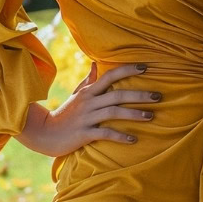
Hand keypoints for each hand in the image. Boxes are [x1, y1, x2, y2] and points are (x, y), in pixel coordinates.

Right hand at [15, 63, 162, 156]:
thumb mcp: (76, 94)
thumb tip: (96, 62)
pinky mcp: (84, 134)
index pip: (110, 75)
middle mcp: (89, 101)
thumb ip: (89, 80)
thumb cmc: (65, 113)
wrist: (45, 133)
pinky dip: (120, 136)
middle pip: (117, 94)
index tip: (145, 67)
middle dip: (139, 94)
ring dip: (134, 114)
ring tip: (151, 116)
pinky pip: (105, 133)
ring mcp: (87, 118)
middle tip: (158, 96)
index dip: (127, 70)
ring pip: (114, 112)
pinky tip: (134, 139)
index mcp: (89, 90)